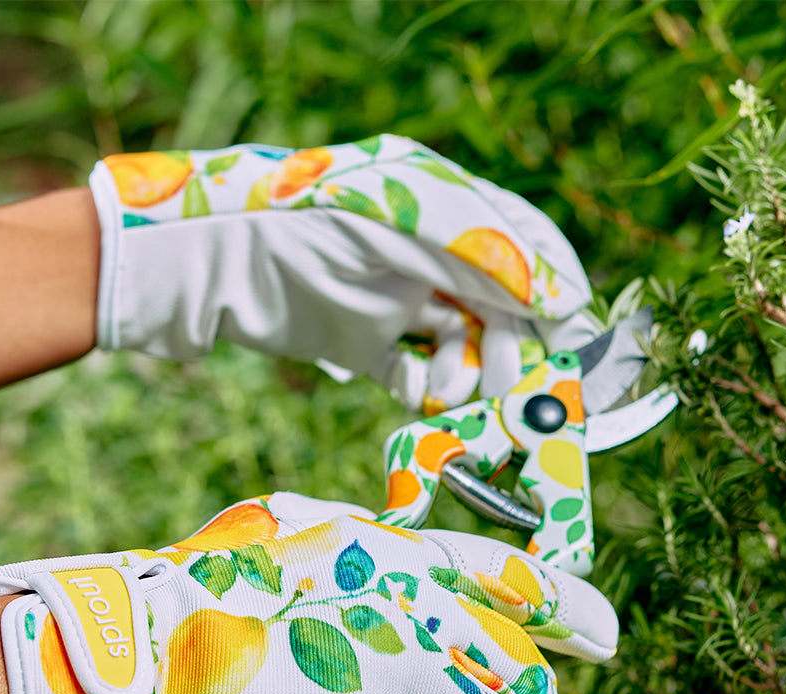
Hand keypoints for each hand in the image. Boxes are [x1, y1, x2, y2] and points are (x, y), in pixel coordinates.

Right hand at [0, 493, 616, 693]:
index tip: (603, 637)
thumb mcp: (290, 530)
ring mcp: (399, 690)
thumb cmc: (206, 582)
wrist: (146, 658)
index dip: (572, 609)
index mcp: (397, 554)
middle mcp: (415, 617)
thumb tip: (416, 569)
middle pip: (528, 680)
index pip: (519, 579)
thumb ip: (366, 546)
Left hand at [90, 135, 594, 412]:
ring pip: (457, 345)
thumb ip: (487, 255)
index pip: (520, 247)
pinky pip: (409, 372)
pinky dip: (419, 389)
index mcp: (442, 209)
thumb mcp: (408, 222)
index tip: (571, 335)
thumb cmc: (309, 219)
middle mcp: (424, 254)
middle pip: (495, 306)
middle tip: (509, 386)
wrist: (213, 257)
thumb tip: (565, 301)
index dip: (551, 291)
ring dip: (463, 373)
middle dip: (507, 346)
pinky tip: (414, 393)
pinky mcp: (359, 342)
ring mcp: (392, 299)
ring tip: (451, 392)